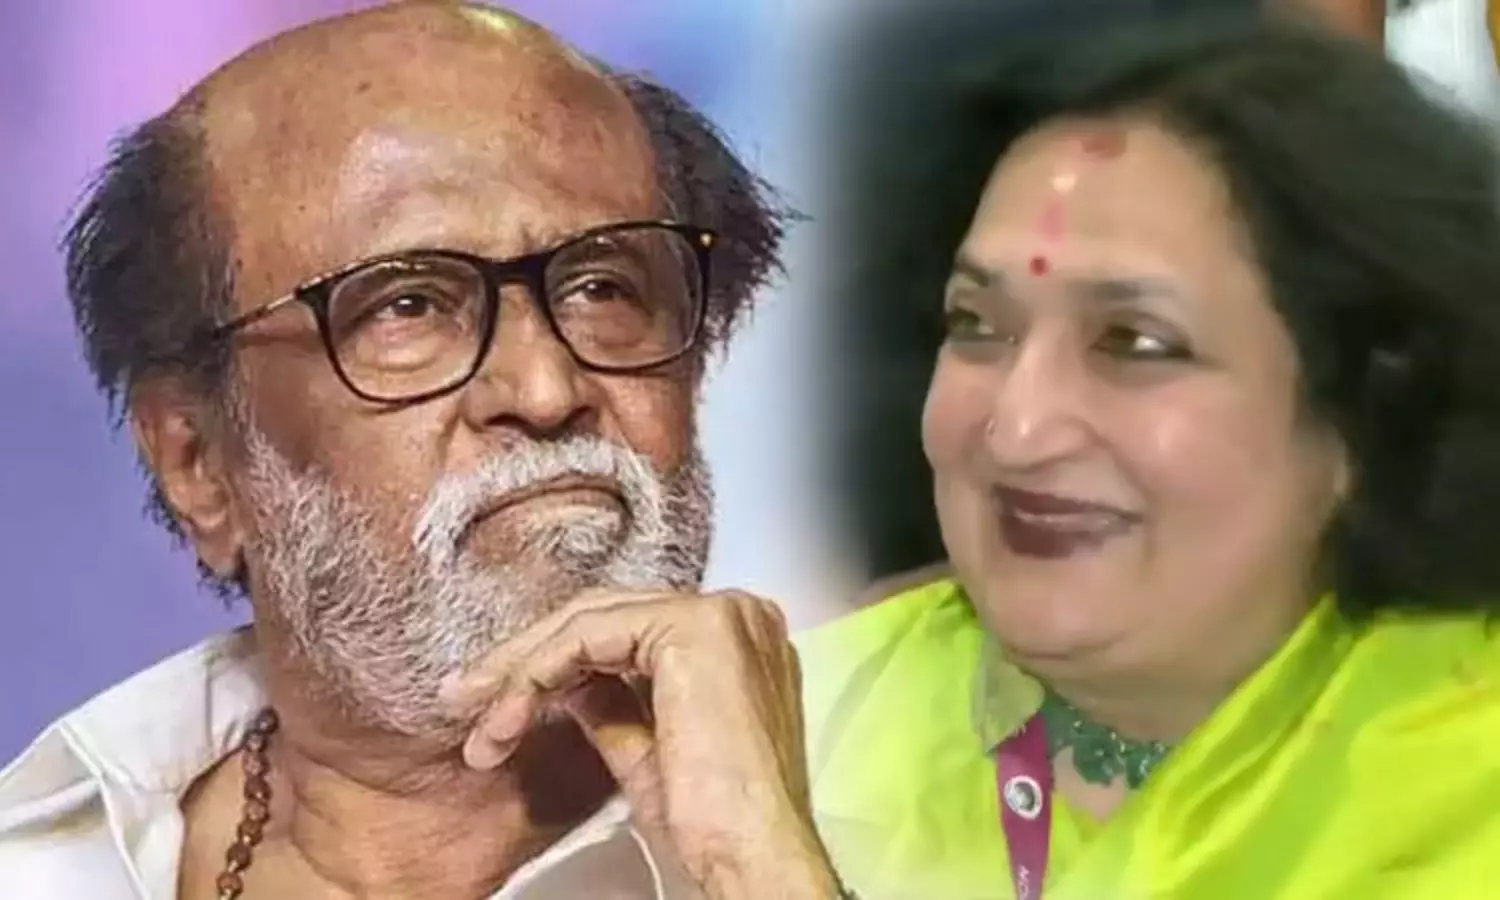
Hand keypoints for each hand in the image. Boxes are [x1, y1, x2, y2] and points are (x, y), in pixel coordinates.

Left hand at [441, 588, 840, 899]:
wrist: (749, 854)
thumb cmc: (716, 824)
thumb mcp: (648, 751)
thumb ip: (614, 707)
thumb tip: (567, 687)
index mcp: (738, 642)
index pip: (629, 629)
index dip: (558, 662)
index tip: (501, 706)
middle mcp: (738, 614)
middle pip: (605, 617)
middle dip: (526, 660)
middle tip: (467, 701)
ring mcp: (719, 615)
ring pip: (589, 620)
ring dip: (521, 671)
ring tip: (479, 722)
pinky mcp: (692, 627)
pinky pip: (588, 636)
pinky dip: (537, 673)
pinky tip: (509, 715)